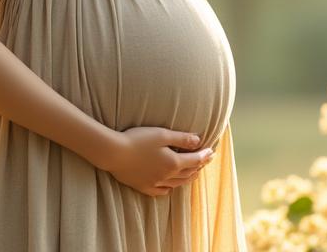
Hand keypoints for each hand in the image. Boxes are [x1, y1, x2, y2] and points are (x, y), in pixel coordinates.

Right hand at [97, 126, 215, 196]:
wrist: (114, 153)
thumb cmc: (138, 139)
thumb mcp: (162, 134)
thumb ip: (182, 138)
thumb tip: (198, 141)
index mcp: (173, 163)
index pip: (195, 160)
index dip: (205, 156)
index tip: (212, 151)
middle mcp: (167, 176)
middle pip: (188, 173)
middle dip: (199, 166)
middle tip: (206, 160)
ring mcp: (155, 183)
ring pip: (177, 183)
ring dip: (188, 177)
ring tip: (194, 173)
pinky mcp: (143, 186)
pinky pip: (161, 191)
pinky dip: (170, 188)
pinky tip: (170, 186)